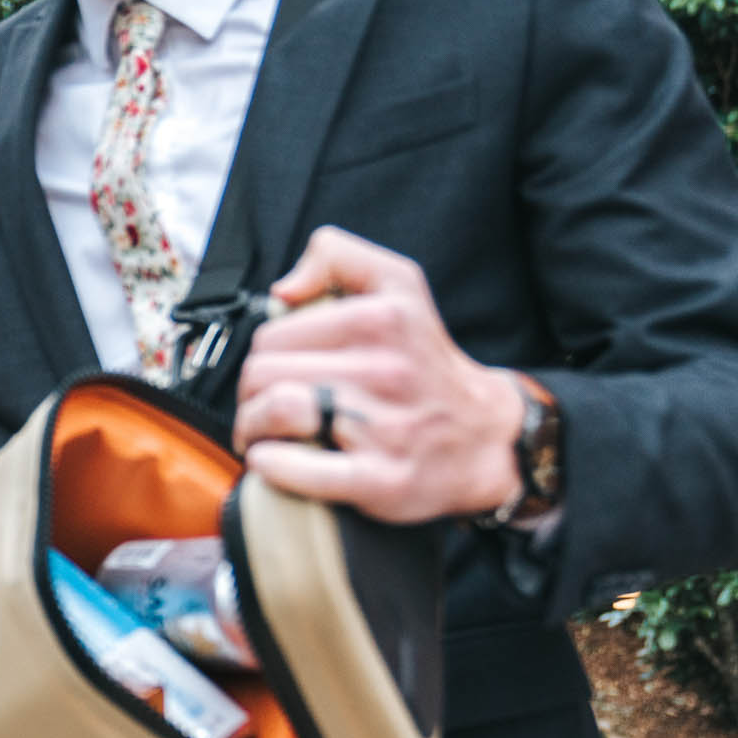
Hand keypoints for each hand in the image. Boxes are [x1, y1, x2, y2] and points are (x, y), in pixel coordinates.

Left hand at [232, 226, 524, 523]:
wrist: (485, 438)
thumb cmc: (425, 363)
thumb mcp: (398, 285)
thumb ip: (337, 258)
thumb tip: (282, 289)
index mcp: (383, 319)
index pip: (272, 334)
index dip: (263, 355)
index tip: (278, 371)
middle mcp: (387, 370)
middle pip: (263, 374)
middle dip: (251, 394)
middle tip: (268, 408)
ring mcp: (386, 428)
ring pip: (276, 412)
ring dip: (252, 430)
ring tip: (266, 435)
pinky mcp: (383, 479)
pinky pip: (296, 467)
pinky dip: (271, 465)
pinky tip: (277, 461)